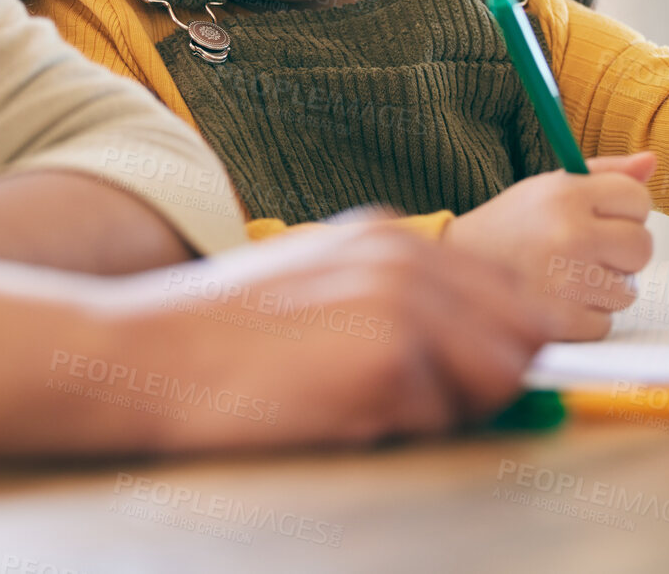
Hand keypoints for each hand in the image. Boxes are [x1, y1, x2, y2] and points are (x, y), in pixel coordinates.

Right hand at [110, 221, 559, 448]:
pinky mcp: (387, 357)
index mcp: (389, 237)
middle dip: (493, 381)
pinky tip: (340, 414)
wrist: (145, 354)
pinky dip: (406, 431)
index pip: (507, 291)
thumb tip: (480, 353)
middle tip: (427, 409)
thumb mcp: (316, 285)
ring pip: (499, 377)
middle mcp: (405, 256)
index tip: (488, 383)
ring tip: (372, 408)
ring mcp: (401, 302)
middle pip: (522, 332)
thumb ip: (396, 302)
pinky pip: (445, 416)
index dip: (505, 345)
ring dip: (453, 410)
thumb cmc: (217, 335)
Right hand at [443, 153, 654, 340]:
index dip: (627, 211)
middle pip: (642, 247)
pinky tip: (558, 301)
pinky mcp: (559, 322)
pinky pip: (604, 323)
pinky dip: (585, 318)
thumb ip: (604, 173)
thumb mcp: (550, 187)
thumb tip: (653, 160)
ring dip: (604, 289)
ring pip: (627, 291)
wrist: (456, 268)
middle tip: (589, 250)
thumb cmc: (512, 226)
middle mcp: (568, 233)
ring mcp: (564, 280)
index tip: (605, 217)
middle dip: (622, 253)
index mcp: (566, 194)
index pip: (638, 199)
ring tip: (568, 276)